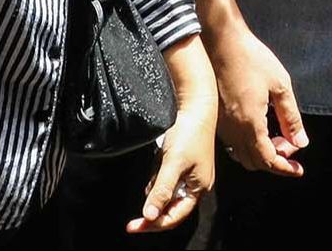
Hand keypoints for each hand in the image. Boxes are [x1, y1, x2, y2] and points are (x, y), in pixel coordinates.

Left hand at [127, 35, 216, 233]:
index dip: (155, 224)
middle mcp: (195, 184)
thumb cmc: (190, 133)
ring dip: (155, 185)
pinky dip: (158, 172)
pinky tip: (159, 159)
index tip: (135, 227)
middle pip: (169, 206)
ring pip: (165, 191)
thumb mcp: (173, 163)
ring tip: (158, 165)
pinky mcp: (182, 162)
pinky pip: (165, 176)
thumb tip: (149, 215)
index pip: (175, 216)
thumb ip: (161, 190)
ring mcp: (188, 173)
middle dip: (153, 206)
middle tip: (132, 221)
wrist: (197, 105)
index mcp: (198, 188)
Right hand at [206, 21, 307, 175]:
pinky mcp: (216, 117)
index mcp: (250, 124)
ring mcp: (221, 124)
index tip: (298, 169)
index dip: (284, 168)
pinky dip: (247, 145)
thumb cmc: (251, 58)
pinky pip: (231, 143)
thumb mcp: (280, 85)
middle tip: (289, 145)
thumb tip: (300, 142)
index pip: (268, 160)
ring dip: (260, 153)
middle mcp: (233, 130)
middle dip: (274, 159)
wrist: (222, 41)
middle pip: (254, 162)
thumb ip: (291, 117)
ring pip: (241, 155)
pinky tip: (258, 128)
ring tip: (276, 136)